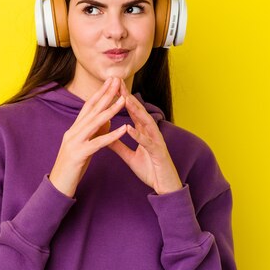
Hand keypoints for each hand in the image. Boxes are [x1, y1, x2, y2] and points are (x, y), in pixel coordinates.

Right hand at [49, 77, 126, 196]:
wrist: (58, 186)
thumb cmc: (72, 167)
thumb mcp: (84, 147)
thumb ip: (93, 133)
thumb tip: (107, 120)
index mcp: (74, 129)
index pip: (88, 107)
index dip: (100, 93)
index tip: (111, 82)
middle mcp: (73, 132)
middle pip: (91, 110)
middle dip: (106, 95)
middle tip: (117, 81)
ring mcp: (74, 143)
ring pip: (94, 123)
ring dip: (110, 110)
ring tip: (123, 100)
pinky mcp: (79, 155)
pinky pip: (98, 143)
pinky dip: (111, 135)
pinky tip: (122, 130)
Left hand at [107, 79, 182, 194]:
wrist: (164, 186)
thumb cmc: (150, 170)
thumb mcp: (130, 157)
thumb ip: (119, 146)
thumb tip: (105, 137)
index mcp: (144, 132)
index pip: (132, 112)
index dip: (123, 99)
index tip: (112, 87)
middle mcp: (151, 133)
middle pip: (139, 111)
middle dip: (128, 97)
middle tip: (118, 83)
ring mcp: (156, 141)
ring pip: (145, 122)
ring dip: (135, 110)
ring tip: (124, 99)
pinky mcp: (158, 152)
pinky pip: (147, 142)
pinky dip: (138, 135)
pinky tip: (129, 128)